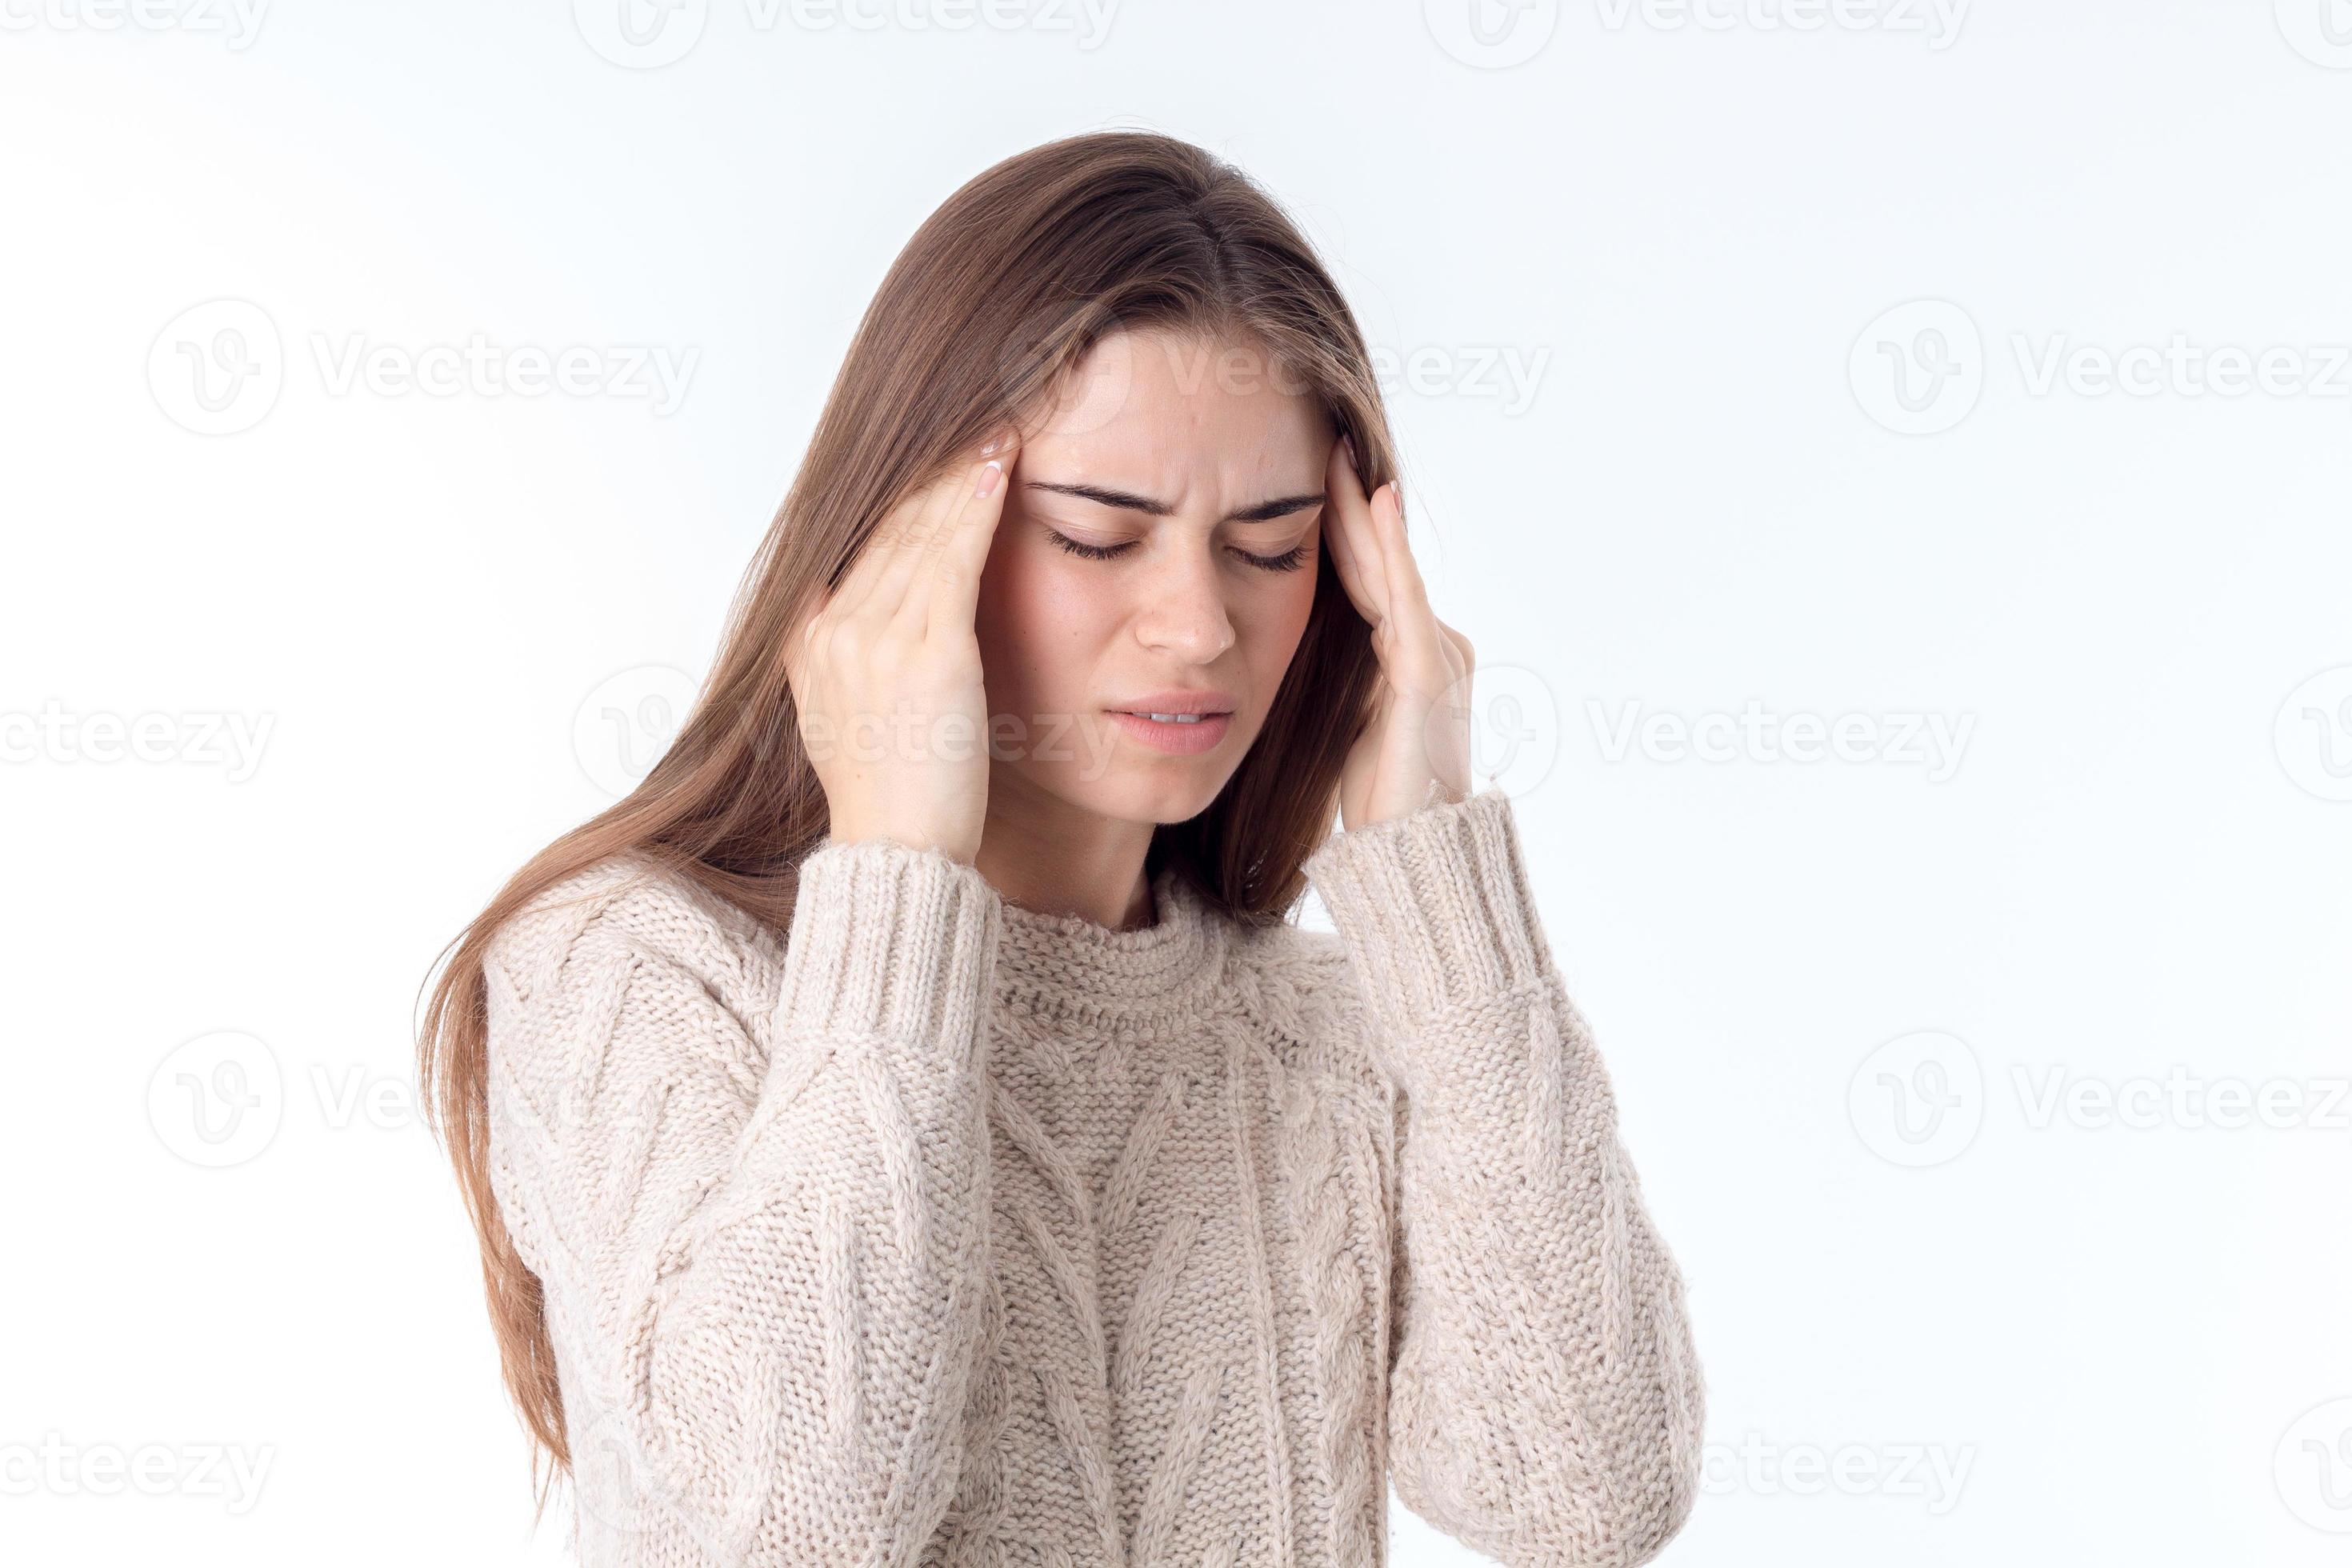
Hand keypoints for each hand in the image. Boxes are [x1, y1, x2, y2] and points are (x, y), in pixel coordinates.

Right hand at [782, 430, 1021, 864]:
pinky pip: (955, 557)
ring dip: (962, 471)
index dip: (907, 493)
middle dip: (936, 468)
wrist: (898, 854)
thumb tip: (838, 611)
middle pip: (892, 525)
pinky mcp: (929, 652)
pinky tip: (998, 466)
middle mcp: (837, 629)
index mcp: (813, 642)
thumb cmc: (890, 801)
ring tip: (997, 424)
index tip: (942, 452)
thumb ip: (837, 662)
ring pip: (923, 530)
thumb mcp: (837, 721)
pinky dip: (976, 505)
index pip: (866, 544)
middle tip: (977, 415)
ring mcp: (879, 637)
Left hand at [1318, 433, 1474, 831]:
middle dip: (1351, 506)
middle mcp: (1434, 648)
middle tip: (1327, 441)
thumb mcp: (1347, 722)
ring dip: (1365, 514)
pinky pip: (1405, 600)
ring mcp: (1437, 659)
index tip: (1316, 477)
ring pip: (1392, 573)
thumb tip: (1305, 641)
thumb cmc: (1378, 802)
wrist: (1412, 855)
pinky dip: (1391, 551)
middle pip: (1379, 566)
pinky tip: (1379, 505)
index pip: (1370, 581)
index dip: (1345, 531)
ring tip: (1343, 458)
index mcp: (1411, 658)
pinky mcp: (1427, 677)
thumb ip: (1342, 674)